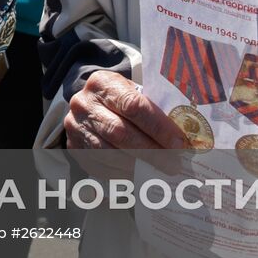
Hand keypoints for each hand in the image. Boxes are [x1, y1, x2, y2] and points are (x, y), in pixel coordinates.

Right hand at [65, 71, 186, 177]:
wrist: (92, 102)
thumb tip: (184, 139)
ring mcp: (76, 126)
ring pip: (109, 152)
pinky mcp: (73, 146)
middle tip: (174, 164)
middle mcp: (84, 103)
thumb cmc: (123, 98)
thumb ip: (154, 109)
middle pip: (120, 132)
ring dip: (138, 165)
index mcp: (103, 83)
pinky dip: (123, 173)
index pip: (133, 105)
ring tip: (161, 171)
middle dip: (152, 151)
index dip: (159, 127)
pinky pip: (100, 166)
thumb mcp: (135, 92)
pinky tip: (140, 174)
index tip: (179, 143)